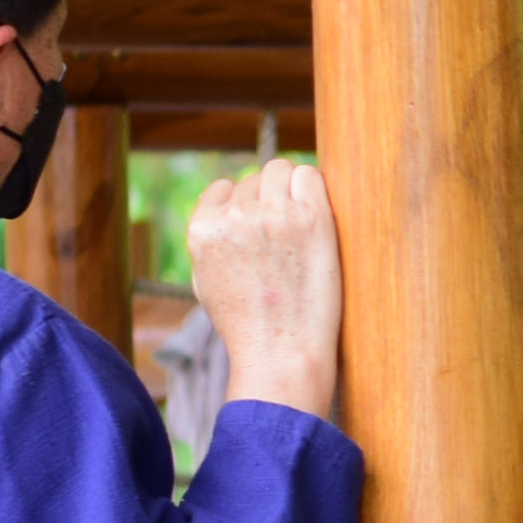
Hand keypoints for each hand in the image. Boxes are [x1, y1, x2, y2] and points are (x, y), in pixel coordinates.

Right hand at [192, 157, 342, 422]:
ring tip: (303, 225)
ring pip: (282, 170)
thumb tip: (226, 206)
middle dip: (270, 199)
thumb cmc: (248, 325)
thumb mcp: (207, 279)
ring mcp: (273, 214)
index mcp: (203, 228)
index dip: (246, 207)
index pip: (225, 188)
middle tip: (288, 234)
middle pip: (256, 179)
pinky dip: (315, 188)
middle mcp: (234, 215)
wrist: (281, 352)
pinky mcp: (310, 218)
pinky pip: (311, 175)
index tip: (262, 231)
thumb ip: (212, 239)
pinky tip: (319, 215)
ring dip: (292, 189)